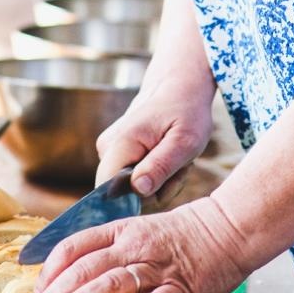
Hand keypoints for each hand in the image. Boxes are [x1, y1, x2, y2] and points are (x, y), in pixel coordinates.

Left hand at [24, 196, 248, 292]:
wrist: (227, 227)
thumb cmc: (182, 235)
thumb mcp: (140, 233)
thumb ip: (111, 251)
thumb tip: (75, 276)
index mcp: (121, 231)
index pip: (75, 247)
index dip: (51, 272)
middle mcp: (134, 246)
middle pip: (86, 268)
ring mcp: (158, 266)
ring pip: (113, 281)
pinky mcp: (184, 286)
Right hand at [95, 75, 214, 198]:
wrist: (180, 90)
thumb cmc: (186, 112)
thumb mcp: (184, 141)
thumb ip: (161, 166)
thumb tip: (138, 190)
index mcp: (121, 143)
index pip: (108, 192)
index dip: (135, 202)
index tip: (165, 185)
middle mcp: (107, 148)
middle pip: (123, 196)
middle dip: (157, 191)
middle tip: (180, 168)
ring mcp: (110, 152)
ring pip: (132, 191)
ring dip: (161, 184)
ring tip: (178, 160)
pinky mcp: (117, 156)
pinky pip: (134, 182)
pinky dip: (156, 178)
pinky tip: (169, 160)